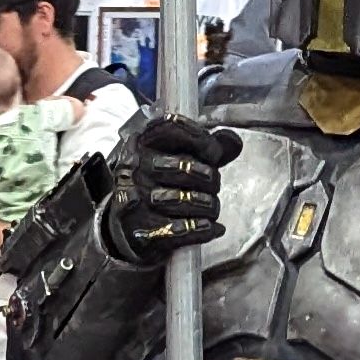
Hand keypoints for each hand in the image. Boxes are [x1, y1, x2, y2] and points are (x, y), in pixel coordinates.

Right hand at [103, 117, 241, 264]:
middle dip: (210, 178)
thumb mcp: (176, 159)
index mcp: (142, 143)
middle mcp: (134, 168)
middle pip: (183, 167)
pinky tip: (210, 227)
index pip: (172, 127)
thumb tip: (232, 140)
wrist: (127, 227)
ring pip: (184, 200)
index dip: (201, 139)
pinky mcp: (141, 232)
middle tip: (214, 185)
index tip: (215, 153)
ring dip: (208, 206)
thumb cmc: (157, 186)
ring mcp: (135, 201)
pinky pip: (181, 230)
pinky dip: (203, 229)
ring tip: (211, 208)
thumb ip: (206, 148)